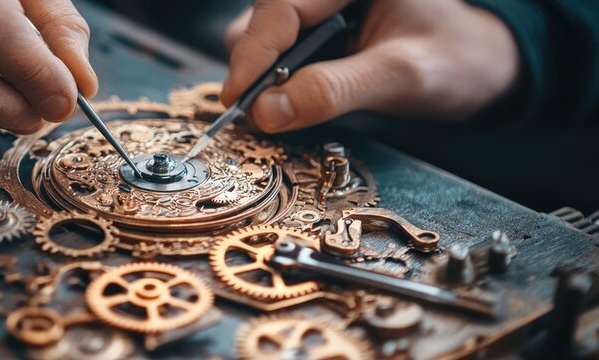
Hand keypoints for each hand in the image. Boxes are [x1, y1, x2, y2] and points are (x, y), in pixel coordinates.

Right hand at [222, 0, 519, 132]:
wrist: (481, 66)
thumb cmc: (457, 59)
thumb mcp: (402, 77)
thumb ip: (334, 90)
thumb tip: (267, 111)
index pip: (282, 5)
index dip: (254, 52)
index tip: (236, 97)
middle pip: (262, 20)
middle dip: (252, 67)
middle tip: (254, 116)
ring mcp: (318, 8)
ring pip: (259, 36)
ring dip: (258, 78)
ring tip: (274, 113)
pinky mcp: (313, 31)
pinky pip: (274, 53)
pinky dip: (270, 83)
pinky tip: (287, 104)